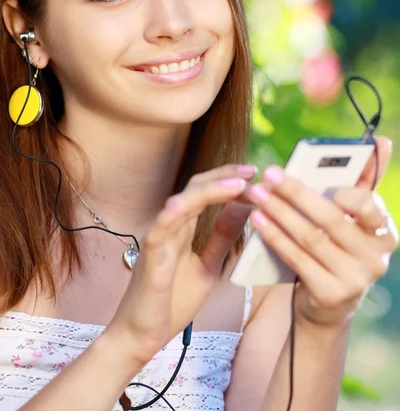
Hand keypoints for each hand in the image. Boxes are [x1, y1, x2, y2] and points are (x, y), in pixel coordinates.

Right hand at [105, 164, 254, 366]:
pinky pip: (159, 230)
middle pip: (195, 188)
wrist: (141, 335)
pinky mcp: (149, 257)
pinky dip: (171, 215)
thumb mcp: (208, 266)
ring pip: (181, 202)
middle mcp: (170, 227)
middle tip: (251, 171)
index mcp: (183, 228)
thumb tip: (242, 210)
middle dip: (224, 176)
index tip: (254, 175)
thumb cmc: (171, 301)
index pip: (205, 192)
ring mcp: (158, 239)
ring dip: (209, 191)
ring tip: (237, 184)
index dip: (228, 180)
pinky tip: (183, 205)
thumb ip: (222, 238)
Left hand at [246, 137, 398, 326]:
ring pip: (310, 238)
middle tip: (270, 173)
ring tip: (256, 193)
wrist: (329, 302)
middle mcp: (375, 258)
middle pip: (332, 219)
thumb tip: (381, 141)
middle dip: (297, 193)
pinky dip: (274, 236)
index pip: (371, 206)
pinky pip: (296, 258)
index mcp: (384, 232)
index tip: (325, 179)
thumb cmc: (339, 246)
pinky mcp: (330, 294)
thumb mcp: (353, 217)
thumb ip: (362, 181)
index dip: (350, 193)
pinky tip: (257, 219)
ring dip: (279, 212)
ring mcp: (354, 279)